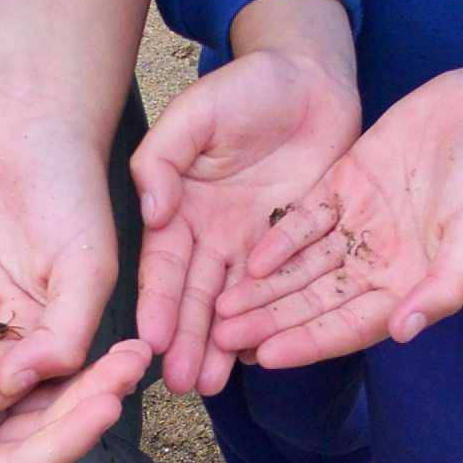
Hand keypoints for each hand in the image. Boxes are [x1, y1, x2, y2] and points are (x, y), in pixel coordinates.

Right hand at [0, 269, 149, 462]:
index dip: (64, 440)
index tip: (106, 405)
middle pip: (47, 432)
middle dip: (93, 401)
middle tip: (135, 365)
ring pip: (46, 397)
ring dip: (88, 374)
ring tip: (132, 347)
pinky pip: (28, 362)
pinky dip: (58, 349)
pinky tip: (99, 325)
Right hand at [131, 48, 359, 393]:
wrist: (312, 78)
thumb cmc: (246, 87)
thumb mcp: (195, 114)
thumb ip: (164, 158)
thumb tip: (151, 208)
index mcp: (180, 208)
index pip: (163, 265)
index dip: (156, 302)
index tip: (150, 340)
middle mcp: (213, 235)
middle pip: (196, 296)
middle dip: (186, 339)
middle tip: (181, 383)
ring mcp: (256, 245)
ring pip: (236, 305)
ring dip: (222, 344)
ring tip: (212, 385)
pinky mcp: (298, 245)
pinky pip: (283, 291)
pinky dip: (271, 323)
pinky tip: (262, 357)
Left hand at [213, 36, 462, 366]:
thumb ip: (444, 285)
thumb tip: (404, 331)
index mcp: (410, 284)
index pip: (349, 325)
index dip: (308, 342)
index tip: (266, 357)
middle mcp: (378, 264)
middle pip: (315, 302)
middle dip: (270, 321)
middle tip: (223, 337)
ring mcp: (357, 228)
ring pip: (302, 267)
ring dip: (264, 288)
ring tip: (221, 308)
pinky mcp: (343, 190)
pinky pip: (303, 223)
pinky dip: (278, 242)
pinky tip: (249, 260)